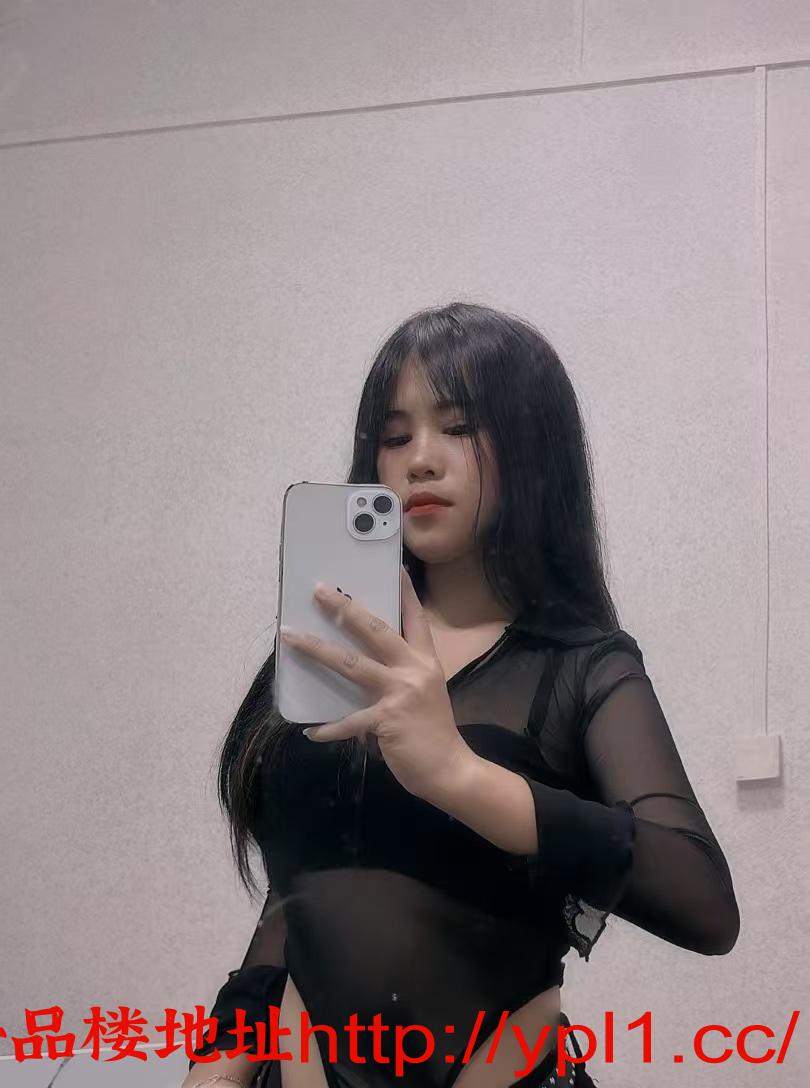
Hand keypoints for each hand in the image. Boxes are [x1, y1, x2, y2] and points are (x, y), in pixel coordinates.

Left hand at [279, 566, 473, 800]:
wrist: (450, 769)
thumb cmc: (433, 733)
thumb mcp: (424, 693)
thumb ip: (400, 676)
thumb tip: (364, 665)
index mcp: (426, 661)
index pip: (415, 618)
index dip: (405, 592)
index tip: (394, 566)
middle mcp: (414, 669)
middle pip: (376, 630)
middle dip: (345, 608)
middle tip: (321, 590)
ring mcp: (401, 692)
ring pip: (352, 663)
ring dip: (318, 649)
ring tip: (291, 636)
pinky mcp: (387, 719)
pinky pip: (349, 719)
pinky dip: (328, 728)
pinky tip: (310, 732)